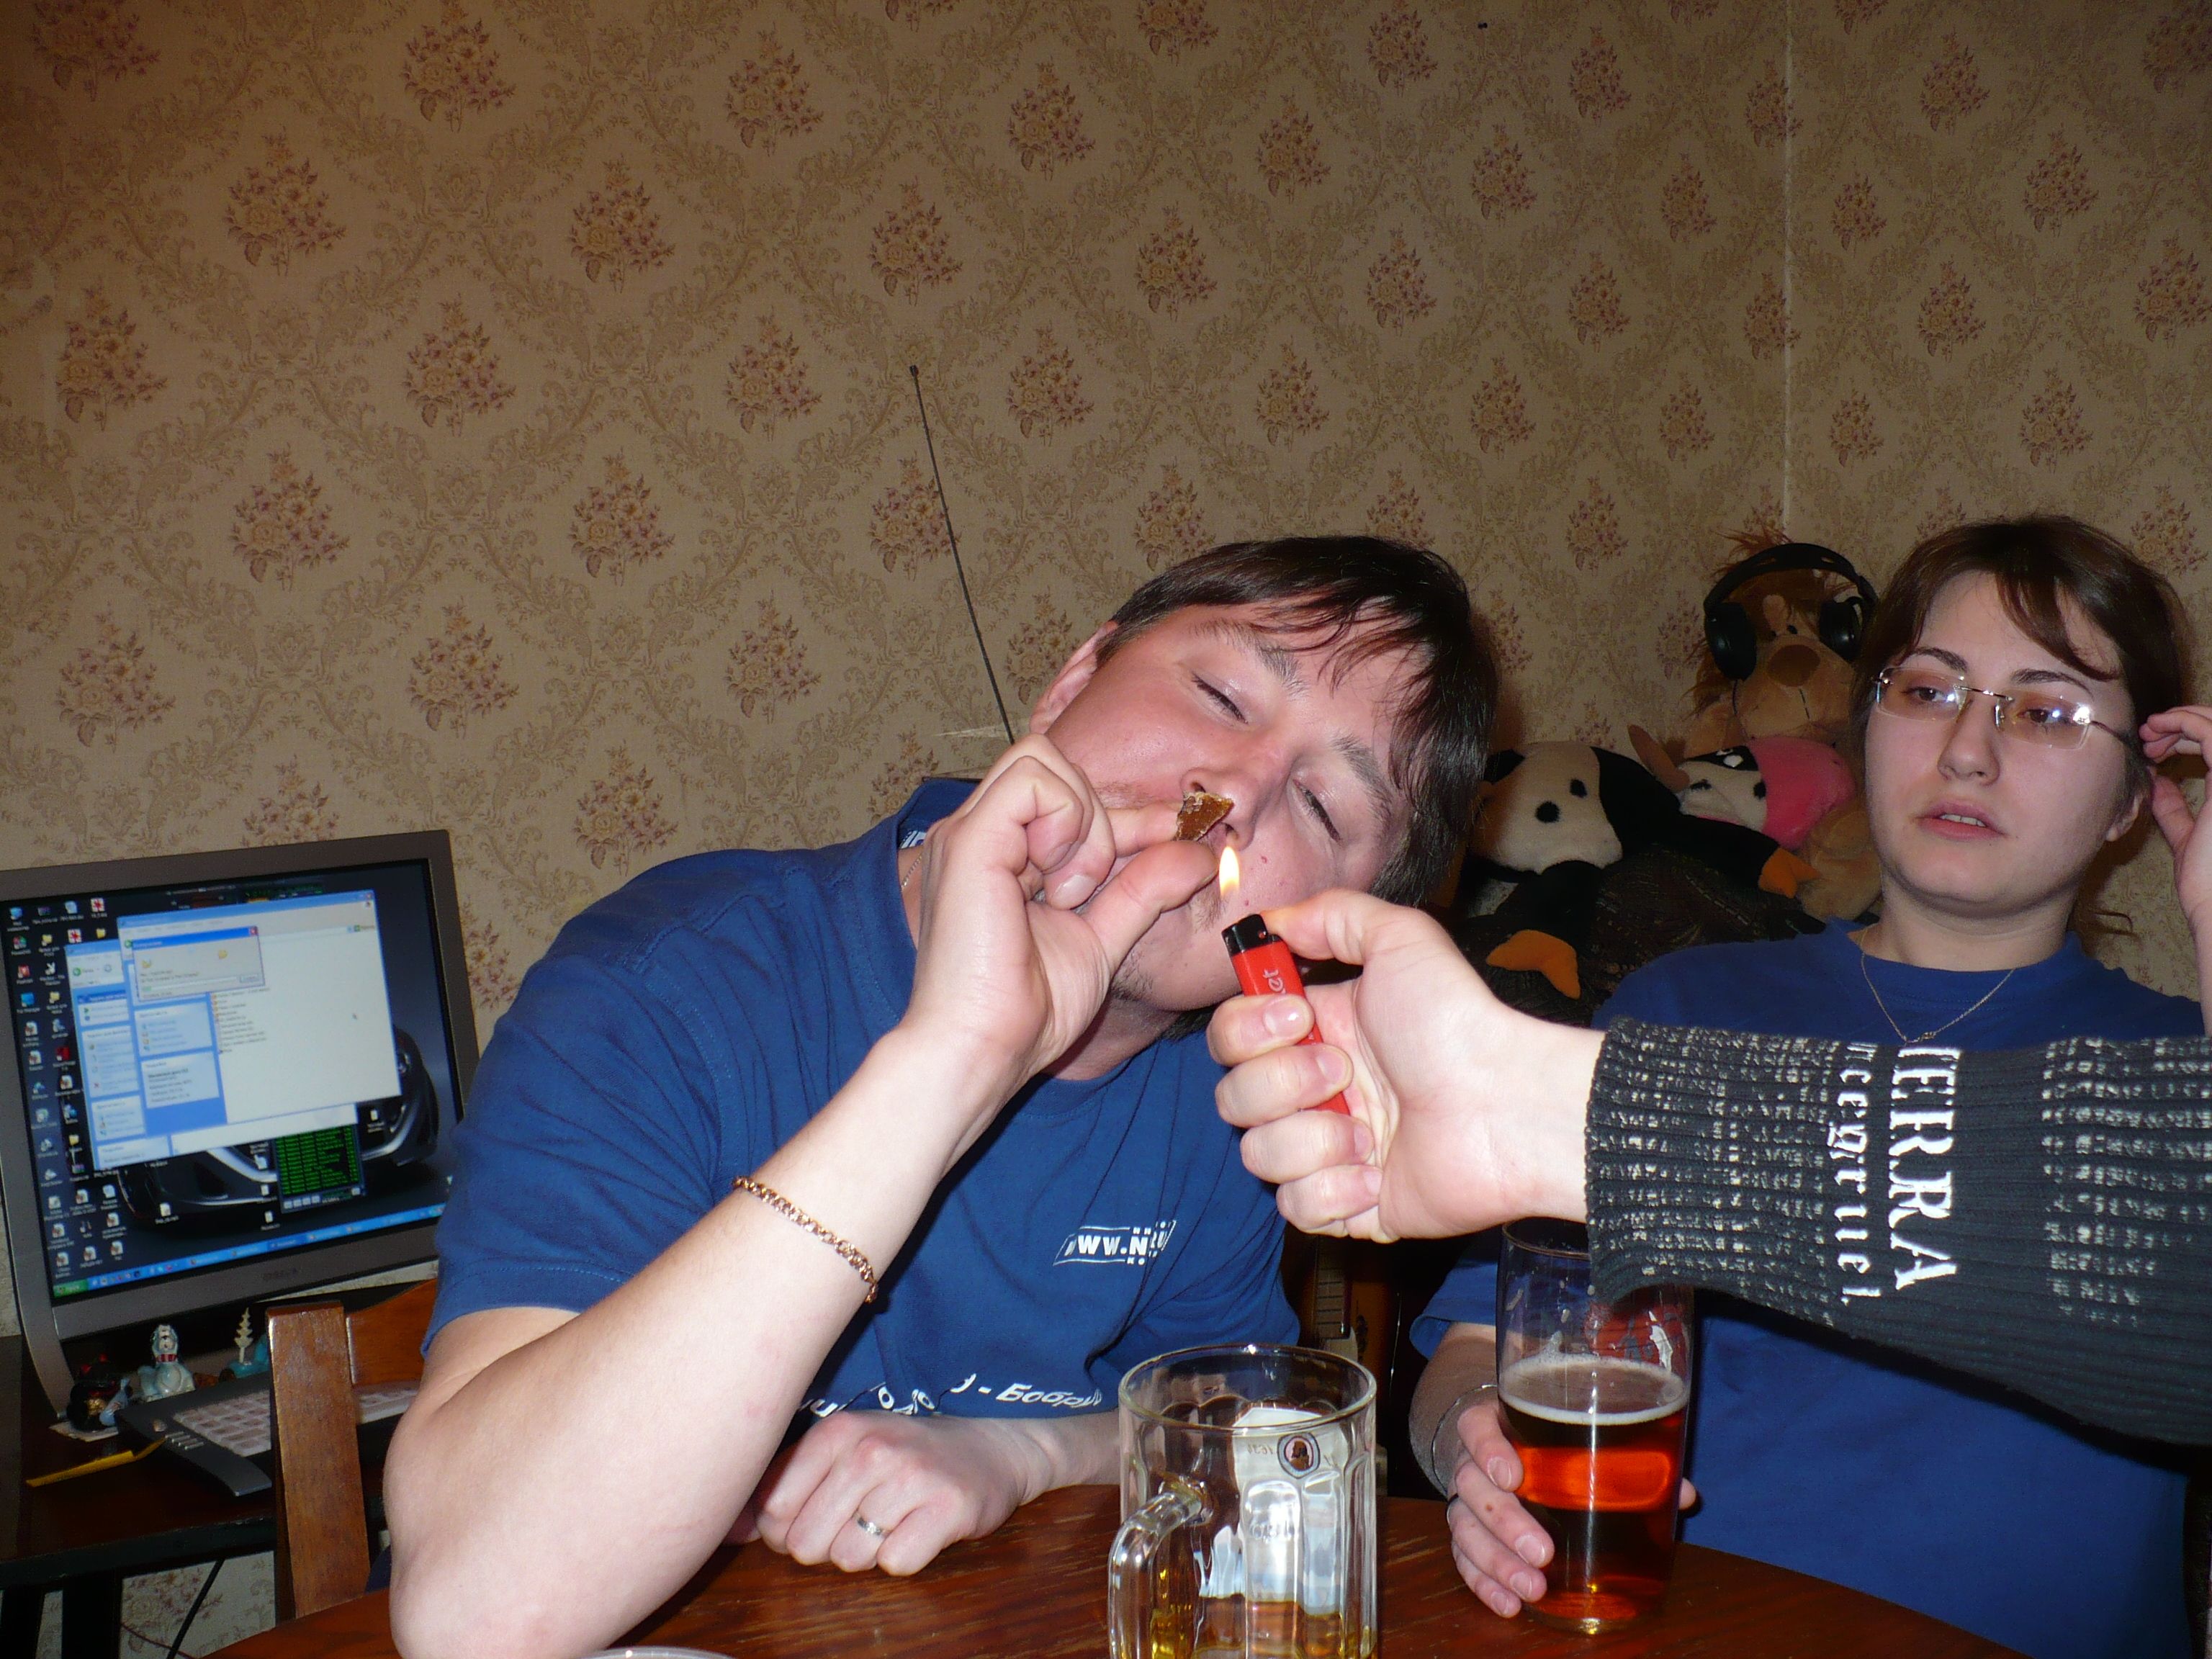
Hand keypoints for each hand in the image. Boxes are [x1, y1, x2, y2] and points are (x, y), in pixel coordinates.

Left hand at [746, 1411, 1054, 1576]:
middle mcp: (869, 1449)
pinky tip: (919, 1527)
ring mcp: (909, 1477)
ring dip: (869, 1553)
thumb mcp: (842, 1453)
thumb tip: (725, 1529)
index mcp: (835, 1432)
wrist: (990, 1446)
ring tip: (893, 1520)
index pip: (773, 1513)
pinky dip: (905, 1556)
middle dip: (829, 1545)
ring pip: (849, 1559)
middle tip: (864, 1518)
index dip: (790, 1529)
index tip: (823, 1512)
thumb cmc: (903, 1455)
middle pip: (806, 1544)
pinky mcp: (946, 1508)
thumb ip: (781, 1487)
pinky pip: (896, 1565)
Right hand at [903, 736, 1215, 1101]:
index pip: (1069, 800)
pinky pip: (1034, 781)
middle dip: (1099, 813)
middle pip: (1051, 762)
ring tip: (1073, 889)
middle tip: (1094, 886)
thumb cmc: (1028, 1008)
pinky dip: (1066, 821)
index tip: (1177, 832)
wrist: (984, 1048)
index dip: (1130, 815)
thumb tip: (1197, 853)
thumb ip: (1142, 892)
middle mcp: (979, 834)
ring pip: (1040, 757)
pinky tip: (1060, 885)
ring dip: (1081, 819)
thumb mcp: (1102, 939)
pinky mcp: (968, 841)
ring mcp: (968, 833)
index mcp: (1000, 854)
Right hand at [1207, 891, 1598, 1239]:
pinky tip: (1377, 1175)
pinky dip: (1333, 1192)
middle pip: (1232, 1096)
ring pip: (1258, 1155)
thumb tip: (1272, 922)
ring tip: (1369, 1134)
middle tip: (1345, 1074)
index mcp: (1318, 1033)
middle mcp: (1316, 1093)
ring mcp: (1330, 1153)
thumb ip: (1332, 914)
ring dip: (1311, 1140)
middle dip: (1283, 1083)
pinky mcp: (1349, 1207)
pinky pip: (1296, 1207)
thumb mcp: (1401, 940)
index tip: (1299, 1017)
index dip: (1248, 1029)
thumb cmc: (1456, 1024)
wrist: (1504, 1106)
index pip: (1232, 1036)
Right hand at [1442, 1396, 1697, 1618]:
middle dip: (1505, 1522)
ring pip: (1465, 1526)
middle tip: (1542, 1551)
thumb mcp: (1578, 1434)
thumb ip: (1627, 1458)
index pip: (1477, 1427)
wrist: (1502, 1446)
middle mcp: (1472, 1460)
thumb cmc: (1549, 1439)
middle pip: (1472, 1485)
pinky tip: (1510, 1603)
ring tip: (1532, 1588)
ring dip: (1496, 1561)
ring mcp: (1466, 1499)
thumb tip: (1682, 1493)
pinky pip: (1463, 1557)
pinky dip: (1484, 1583)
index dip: (1489, 1449)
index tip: (1514, 1476)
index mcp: (1496, 1424)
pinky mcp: (1466, 1531)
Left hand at [2142, 706, 2211, 937]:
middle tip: (2147, 735)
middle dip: (2183, 724)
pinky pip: (2211, 731)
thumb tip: (2157, 782)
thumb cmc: (2207, 883)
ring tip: (2149, 731)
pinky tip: (2157, 728)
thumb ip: (2174, 809)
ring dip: (2182, 719)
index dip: (2186, 739)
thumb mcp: (2187, 837)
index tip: (2152, 748)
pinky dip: (2183, 721)